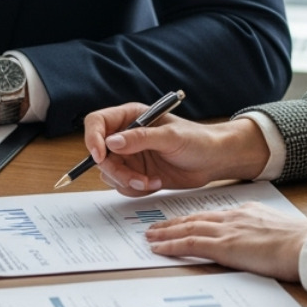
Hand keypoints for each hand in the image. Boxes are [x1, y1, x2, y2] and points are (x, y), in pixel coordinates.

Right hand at [82, 105, 269, 196]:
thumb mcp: (170, 136)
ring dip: (127, 182)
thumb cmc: (197, 140)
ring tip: (152, 181)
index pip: (97, 122)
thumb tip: (111, 142)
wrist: (213, 161)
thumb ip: (140, 138)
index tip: (100, 156)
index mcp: (131, 117)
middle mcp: (126, 136)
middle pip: (100, 154)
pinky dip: (136, 189)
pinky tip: (156, 183)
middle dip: (116, 170)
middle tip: (137, 179)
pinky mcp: (136, 173)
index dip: (92, 138)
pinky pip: (122, 185)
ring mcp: (130, 156)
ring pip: (109, 173)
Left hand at [145, 203, 306, 281]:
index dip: (193, 219)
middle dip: (173, 223)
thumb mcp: (280, 231)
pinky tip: (158, 249)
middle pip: (195, 218)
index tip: (181, 222)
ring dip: (166, 233)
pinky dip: (171, 245)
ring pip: (188, 228)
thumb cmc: (301, 243)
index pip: (213, 215)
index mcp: (247, 212)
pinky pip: (190, 243)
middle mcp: (233, 217)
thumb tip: (261, 243)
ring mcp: (227, 230)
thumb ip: (264, 233)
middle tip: (154, 227)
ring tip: (150, 237)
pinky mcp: (224, 246)